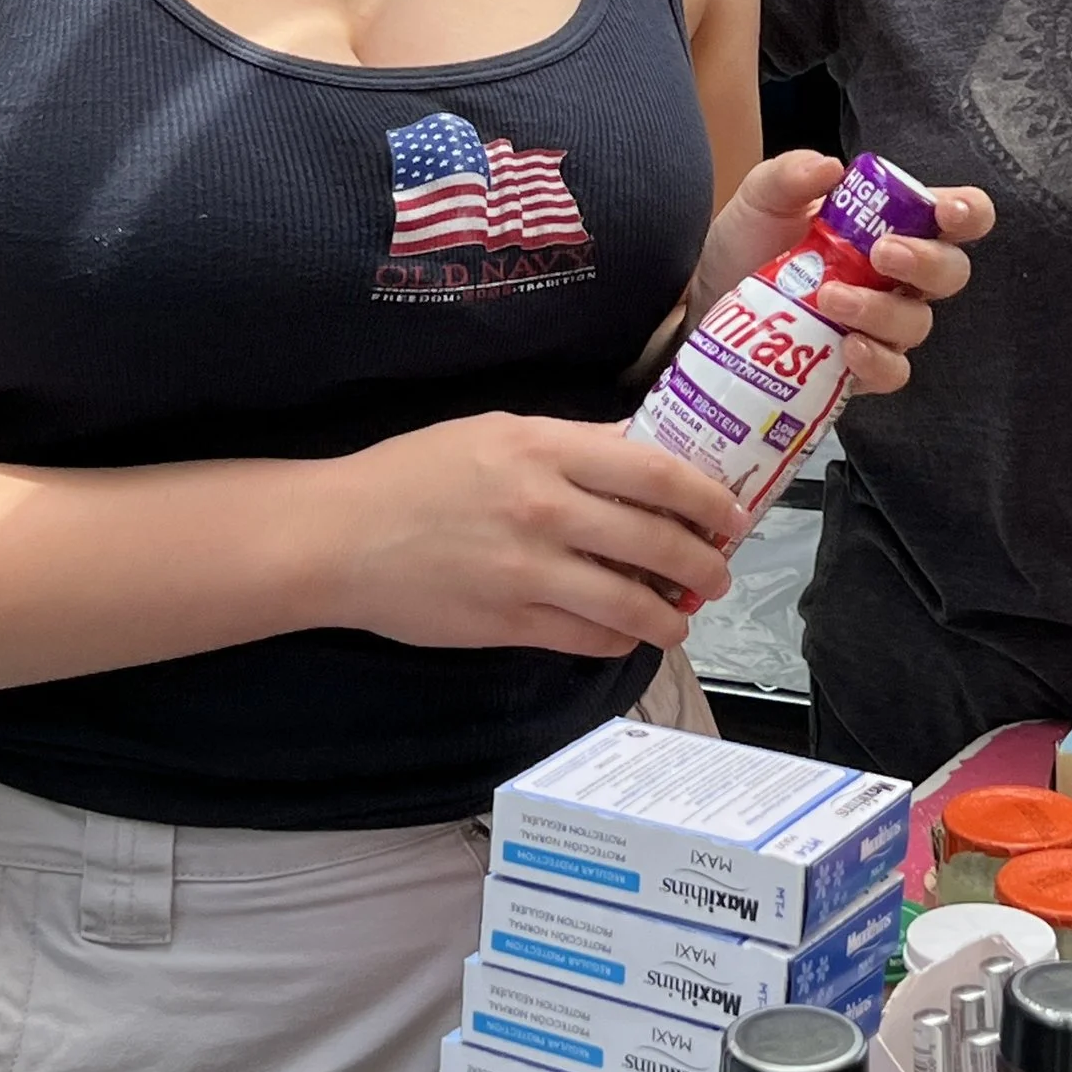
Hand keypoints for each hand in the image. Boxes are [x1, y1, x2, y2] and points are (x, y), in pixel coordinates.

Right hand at [324, 412, 745, 658]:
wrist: (341, 535)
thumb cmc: (415, 473)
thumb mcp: (498, 431)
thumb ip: (573, 443)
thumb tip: (644, 450)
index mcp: (545, 448)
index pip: (656, 473)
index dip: (708, 498)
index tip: (731, 513)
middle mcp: (545, 508)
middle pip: (657, 541)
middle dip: (705, 563)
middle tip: (720, 571)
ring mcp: (527, 570)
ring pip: (631, 602)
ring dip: (672, 616)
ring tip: (684, 617)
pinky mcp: (507, 622)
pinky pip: (586, 638)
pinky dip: (619, 639)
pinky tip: (628, 634)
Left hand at [695, 149, 992, 395]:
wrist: (711, 297)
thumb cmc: (752, 240)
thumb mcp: (763, 197)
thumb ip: (791, 174)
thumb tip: (829, 167)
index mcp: (895, 222)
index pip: (959, 215)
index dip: (968, 212)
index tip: (945, 213)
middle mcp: (901, 274)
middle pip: (951, 272)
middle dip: (925, 261)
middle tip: (881, 252)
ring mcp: (885, 323)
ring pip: (917, 323)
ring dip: (881, 310)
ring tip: (830, 298)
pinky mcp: (862, 366)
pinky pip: (892, 371)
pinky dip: (877, 361)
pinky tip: (848, 347)